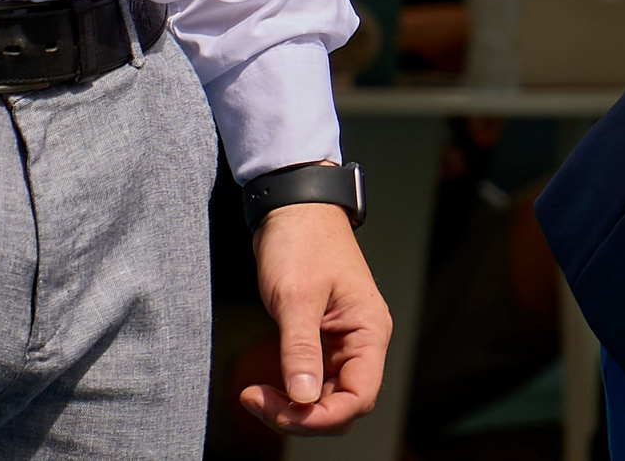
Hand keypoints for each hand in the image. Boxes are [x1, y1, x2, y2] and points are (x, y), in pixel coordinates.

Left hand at [241, 199, 391, 434]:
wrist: (296, 208)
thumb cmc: (303, 242)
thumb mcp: (296, 297)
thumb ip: (300, 350)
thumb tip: (303, 399)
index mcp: (369, 331)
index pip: (358, 397)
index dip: (321, 417)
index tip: (280, 411)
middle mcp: (362, 342)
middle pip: (342, 404)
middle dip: (302, 416)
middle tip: (257, 401)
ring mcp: (343, 342)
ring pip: (326, 397)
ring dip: (293, 407)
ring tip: (255, 396)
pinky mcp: (324, 339)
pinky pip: (313, 380)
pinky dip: (290, 392)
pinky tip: (265, 387)